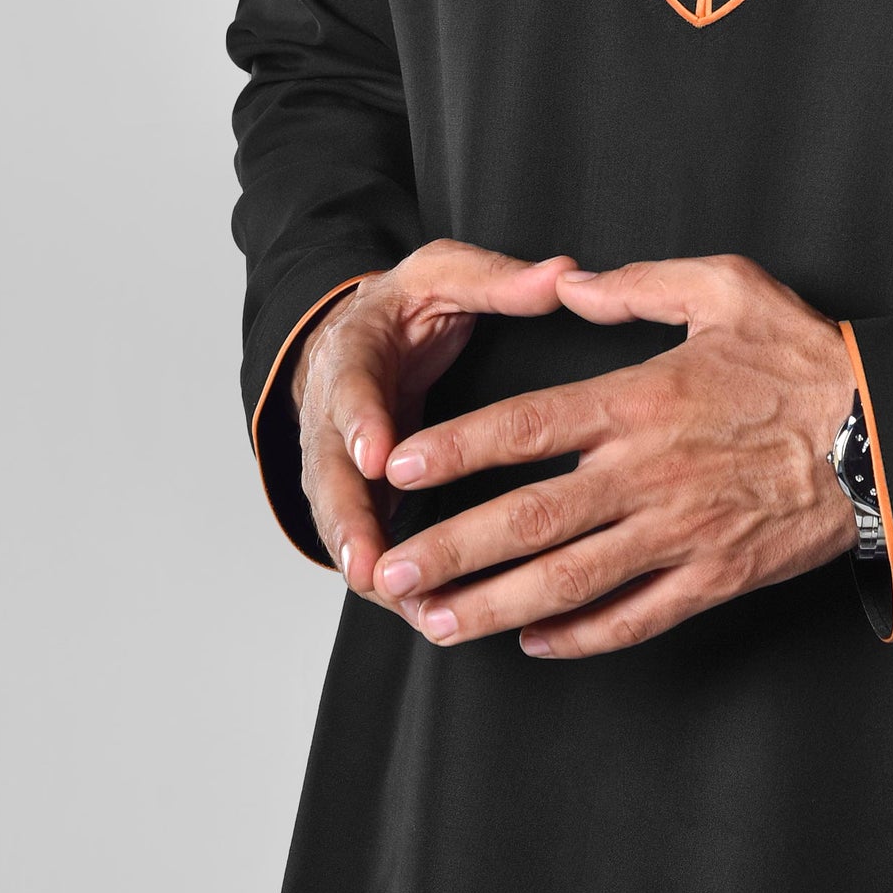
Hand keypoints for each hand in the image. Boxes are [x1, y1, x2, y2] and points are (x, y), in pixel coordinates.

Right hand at [292, 240, 574, 597]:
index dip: (361, 423)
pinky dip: (392, 584)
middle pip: (330, 478)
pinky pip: (367, 546)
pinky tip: (428, 617)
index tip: (378, 456)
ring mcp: (338, 466)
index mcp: (351, 354)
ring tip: (411, 610)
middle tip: (370, 567)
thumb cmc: (403, 308)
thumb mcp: (442, 276)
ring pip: (342, 526)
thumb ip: (495, 280)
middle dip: (349, 525)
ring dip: (371, 570)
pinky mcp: (356, 501)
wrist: (352, 336)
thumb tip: (562, 275)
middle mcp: (332, 418)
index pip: (350, 390)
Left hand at [370, 253, 860, 657]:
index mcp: (641, 400)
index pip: (527, 428)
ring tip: (437, 623)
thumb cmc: (804, 356)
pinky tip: (534, 642)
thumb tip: (569, 281)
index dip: (457, 450)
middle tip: (389, 573)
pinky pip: (636, 617)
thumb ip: (640, 282)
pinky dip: (581, 636)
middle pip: (529, 518)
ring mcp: (680, 533)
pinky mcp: (714, 578)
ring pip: (570, 580)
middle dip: (452, 551)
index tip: (401, 469)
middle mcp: (649, 473)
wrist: (887, 437)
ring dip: (495, 605)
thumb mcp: (728, 287)